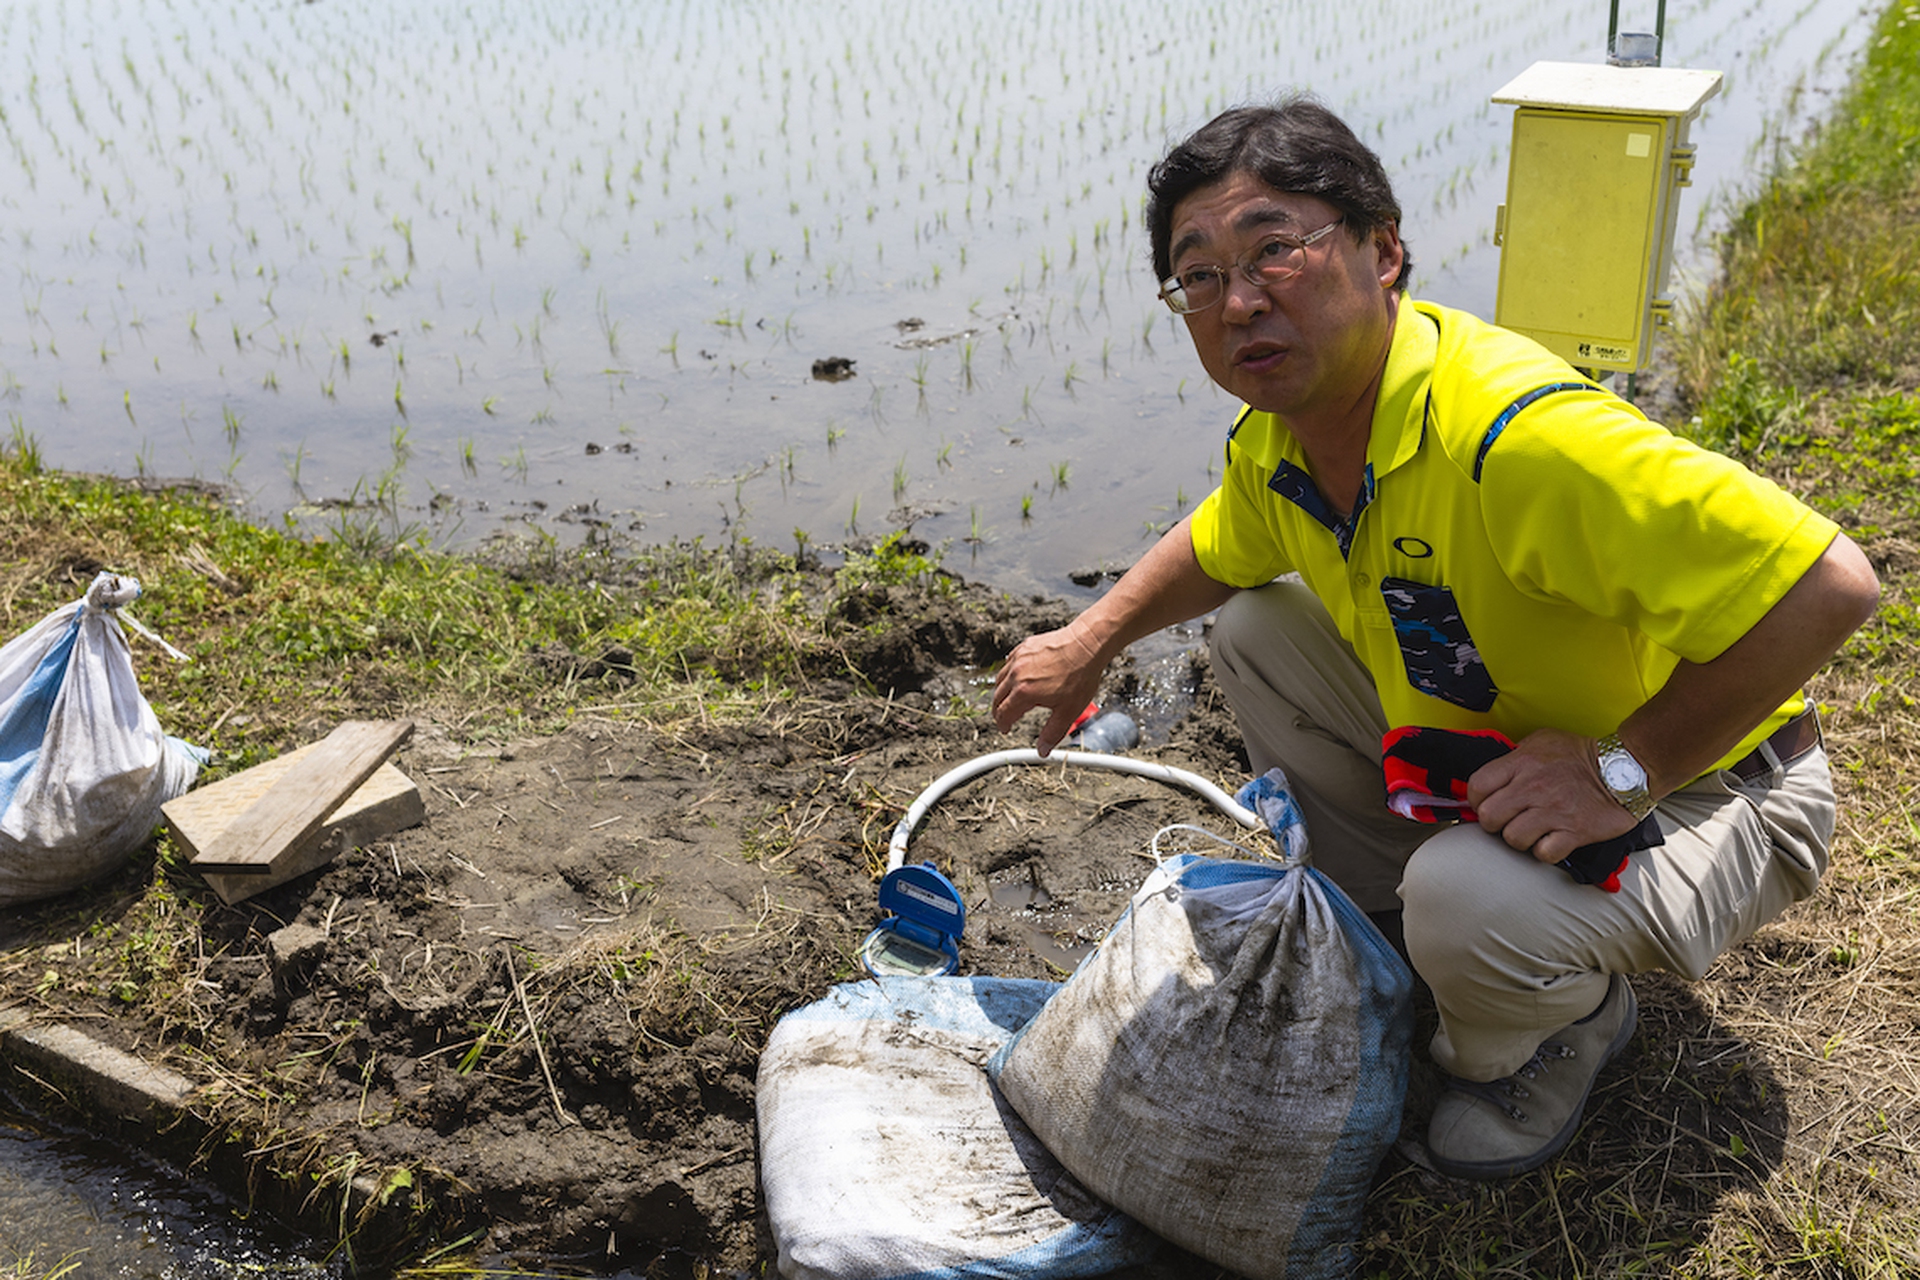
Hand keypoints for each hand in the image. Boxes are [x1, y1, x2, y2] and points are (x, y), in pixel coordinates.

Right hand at [990, 623, 1108, 755]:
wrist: (1087, 644)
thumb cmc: (1081, 675)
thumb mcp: (1068, 711)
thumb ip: (1053, 733)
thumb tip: (1043, 750)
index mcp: (1024, 693)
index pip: (1003, 714)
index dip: (1003, 725)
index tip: (1006, 729)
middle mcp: (1017, 674)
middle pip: (997, 697)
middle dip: (999, 711)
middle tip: (1005, 718)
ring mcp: (1019, 658)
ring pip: (1000, 679)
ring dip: (1002, 692)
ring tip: (1009, 700)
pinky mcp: (1025, 647)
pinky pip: (1009, 663)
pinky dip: (1008, 674)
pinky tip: (1016, 677)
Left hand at [1465, 728, 1640, 862]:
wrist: (1626, 768)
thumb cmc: (1580, 755)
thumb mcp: (1541, 740)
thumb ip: (1514, 756)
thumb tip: (1494, 775)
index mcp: (1522, 763)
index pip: (1477, 786)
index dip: (1476, 799)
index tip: (1486, 802)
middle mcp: (1533, 787)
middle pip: (1489, 818)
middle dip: (1494, 823)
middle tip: (1508, 819)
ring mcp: (1553, 811)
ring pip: (1513, 839)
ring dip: (1520, 838)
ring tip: (1532, 830)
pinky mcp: (1574, 832)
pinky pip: (1543, 853)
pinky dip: (1545, 851)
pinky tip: (1551, 840)